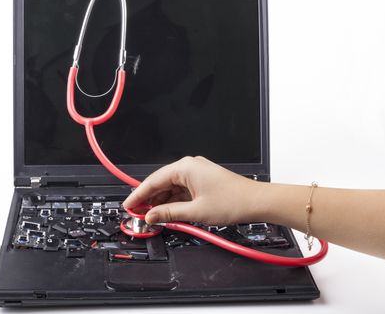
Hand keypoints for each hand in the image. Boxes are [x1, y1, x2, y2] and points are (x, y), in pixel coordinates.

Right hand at [123, 156, 263, 224]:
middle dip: (149, 200)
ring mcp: (196, 174)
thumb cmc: (233, 201)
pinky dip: (173, 202)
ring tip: (151, 217)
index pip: (153, 180)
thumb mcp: (196, 211)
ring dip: (161, 202)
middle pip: (161, 183)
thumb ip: (169, 213)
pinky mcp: (202, 182)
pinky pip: (181, 191)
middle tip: (137, 214)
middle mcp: (189, 167)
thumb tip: (151, 216)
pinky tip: (167, 213)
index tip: (128, 205)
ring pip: (170, 188)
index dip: (138, 195)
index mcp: (185, 167)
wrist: (257, 201)